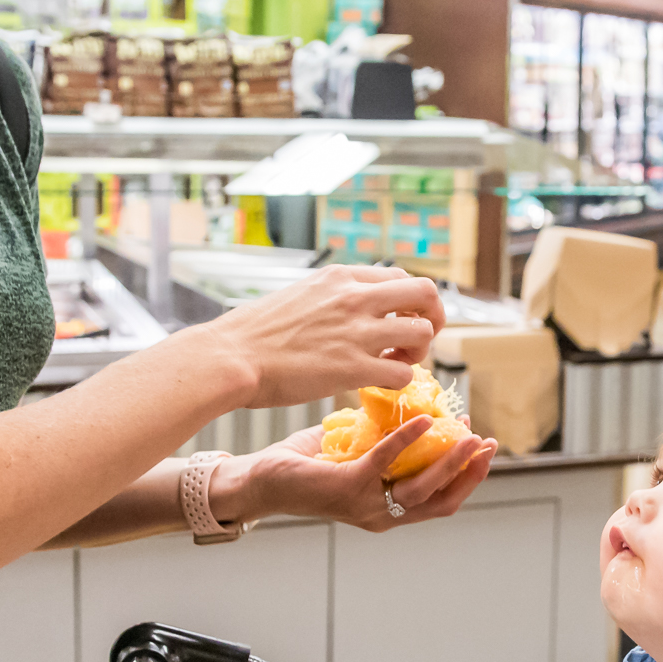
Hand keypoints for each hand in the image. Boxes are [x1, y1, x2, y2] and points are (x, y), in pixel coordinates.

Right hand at [197, 265, 444, 408]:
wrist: (230, 356)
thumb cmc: (255, 333)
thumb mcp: (301, 294)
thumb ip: (333, 297)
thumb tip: (349, 308)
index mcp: (341, 277)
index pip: (400, 277)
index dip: (408, 302)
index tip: (397, 321)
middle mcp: (355, 297)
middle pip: (426, 293)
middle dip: (432, 317)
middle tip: (417, 340)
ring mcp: (356, 332)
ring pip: (422, 333)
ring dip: (418, 352)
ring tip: (396, 364)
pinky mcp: (351, 368)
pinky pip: (402, 373)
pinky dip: (399, 381)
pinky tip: (379, 383)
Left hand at [228, 419, 495, 532]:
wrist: (259, 480)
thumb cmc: (305, 465)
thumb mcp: (356, 452)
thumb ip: (385, 439)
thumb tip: (413, 407)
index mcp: (387, 511)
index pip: (440, 502)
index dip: (466, 478)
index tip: (483, 448)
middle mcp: (381, 517)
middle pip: (441, 501)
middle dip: (470, 474)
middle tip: (487, 444)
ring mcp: (365, 506)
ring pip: (421, 489)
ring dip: (451, 463)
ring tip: (469, 435)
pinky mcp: (346, 488)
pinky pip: (385, 462)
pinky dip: (408, 440)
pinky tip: (424, 420)